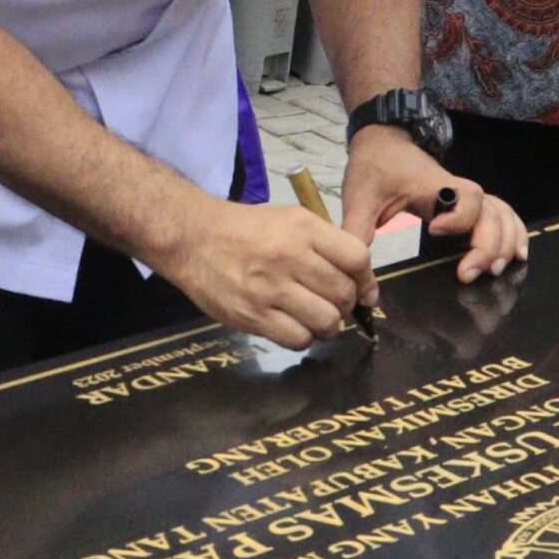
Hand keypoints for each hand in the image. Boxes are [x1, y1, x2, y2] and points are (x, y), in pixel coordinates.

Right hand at [153, 200, 375, 350]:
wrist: (192, 238)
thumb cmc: (245, 229)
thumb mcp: (289, 219)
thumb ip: (325, 245)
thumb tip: (363, 285)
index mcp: (303, 228)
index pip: (357, 258)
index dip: (366, 278)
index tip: (362, 290)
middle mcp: (290, 256)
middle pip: (344, 293)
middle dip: (346, 304)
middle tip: (333, 304)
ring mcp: (270, 288)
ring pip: (326, 320)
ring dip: (328, 325)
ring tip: (316, 318)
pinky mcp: (253, 315)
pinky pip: (298, 339)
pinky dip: (303, 337)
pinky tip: (294, 326)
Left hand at [341, 126, 528, 283]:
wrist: (382, 138)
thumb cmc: (373, 166)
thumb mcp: (358, 199)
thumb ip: (357, 236)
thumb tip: (363, 290)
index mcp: (434, 186)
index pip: (467, 199)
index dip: (458, 219)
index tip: (433, 231)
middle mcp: (457, 190)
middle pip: (492, 212)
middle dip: (488, 246)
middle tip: (467, 275)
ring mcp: (465, 196)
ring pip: (503, 214)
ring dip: (506, 242)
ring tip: (495, 271)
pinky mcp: (466, 203)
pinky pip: (502, 213)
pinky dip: (515, 232)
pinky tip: (519, 254)